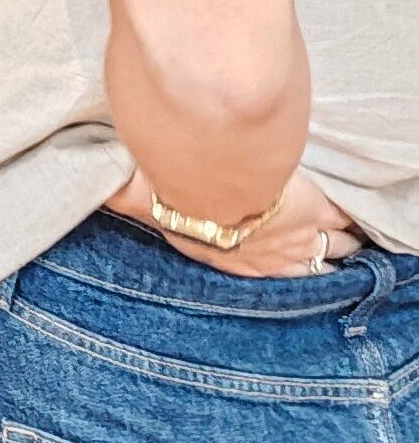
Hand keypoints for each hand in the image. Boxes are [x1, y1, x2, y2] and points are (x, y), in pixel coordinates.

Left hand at [106, 166, 362, 279]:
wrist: (212, 175)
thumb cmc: (169, 187)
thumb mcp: (134, 195)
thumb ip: (113, 193)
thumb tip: (86, 187)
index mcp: (221, 255)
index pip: (244, 267)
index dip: (256, 263)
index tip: (260, 257)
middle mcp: (263, 257)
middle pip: (295, 268)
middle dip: (302, 259)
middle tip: (303, 251)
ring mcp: (296, 237)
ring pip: (330, 247)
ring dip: (332, 241)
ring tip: (334, 239)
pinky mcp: (320, 212)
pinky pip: (349, 222)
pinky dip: (354, 219)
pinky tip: (355, 216)